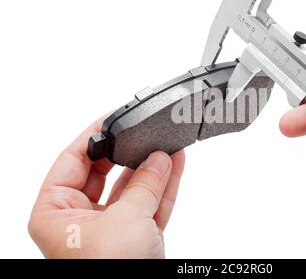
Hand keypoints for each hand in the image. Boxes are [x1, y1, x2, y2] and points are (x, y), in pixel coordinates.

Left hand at [28, 117, 184, 257]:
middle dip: (129, 153)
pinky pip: (149, 204)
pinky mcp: (135, 238)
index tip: (114, 117)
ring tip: (168, 145)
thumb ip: (145, 183)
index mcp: (56, 214)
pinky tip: (175, 164)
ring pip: (131, 188)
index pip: (72, 161)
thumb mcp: (126, 220)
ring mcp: (110, 229)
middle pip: (104, 173)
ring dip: (152, 168)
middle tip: (146, 132)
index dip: (94, 136)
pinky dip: (163, 186)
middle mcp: (79, 220)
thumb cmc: (111, 273)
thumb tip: (159, 158)